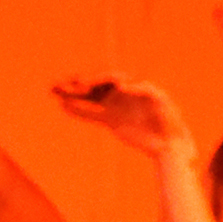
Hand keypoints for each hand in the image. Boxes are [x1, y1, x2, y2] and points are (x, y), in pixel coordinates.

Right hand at [51, 73, 193, 159]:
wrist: (169, 143)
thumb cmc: (168, 120)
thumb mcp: (159, 102)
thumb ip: (142, 90)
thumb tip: (121, 86)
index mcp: (133, 85)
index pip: (111, 78)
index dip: (98, 79)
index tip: (86, 85)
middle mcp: (122, 92)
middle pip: (96, 84)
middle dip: (78, 82)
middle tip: (63, 83)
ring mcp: (115, 106)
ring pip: (90, 96)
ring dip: (72, 92)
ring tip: (53, 89)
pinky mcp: (111, 120)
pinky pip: (91, 113)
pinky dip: (78, 110)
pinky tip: (63, 105)